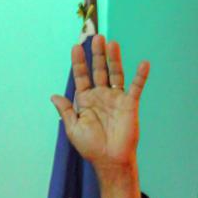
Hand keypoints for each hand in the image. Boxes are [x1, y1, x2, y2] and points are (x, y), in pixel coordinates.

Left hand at [51, 35, 149, 197]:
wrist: (109, 160)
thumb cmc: (90, 147)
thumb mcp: (73, 129)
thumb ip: (66, 111)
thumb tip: (54, 95)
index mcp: (86, 100)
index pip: (81, 77)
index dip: (78, 63)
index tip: (75, 47)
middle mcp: (101, 95)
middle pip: (99, 70)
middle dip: (97, 55)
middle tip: (96, 37)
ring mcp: (116, 98)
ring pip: (116, 74)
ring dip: (114, 59)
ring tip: (112, 43)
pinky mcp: (130, 104)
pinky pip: (136, 87)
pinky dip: (140, 76)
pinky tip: (143, 63)